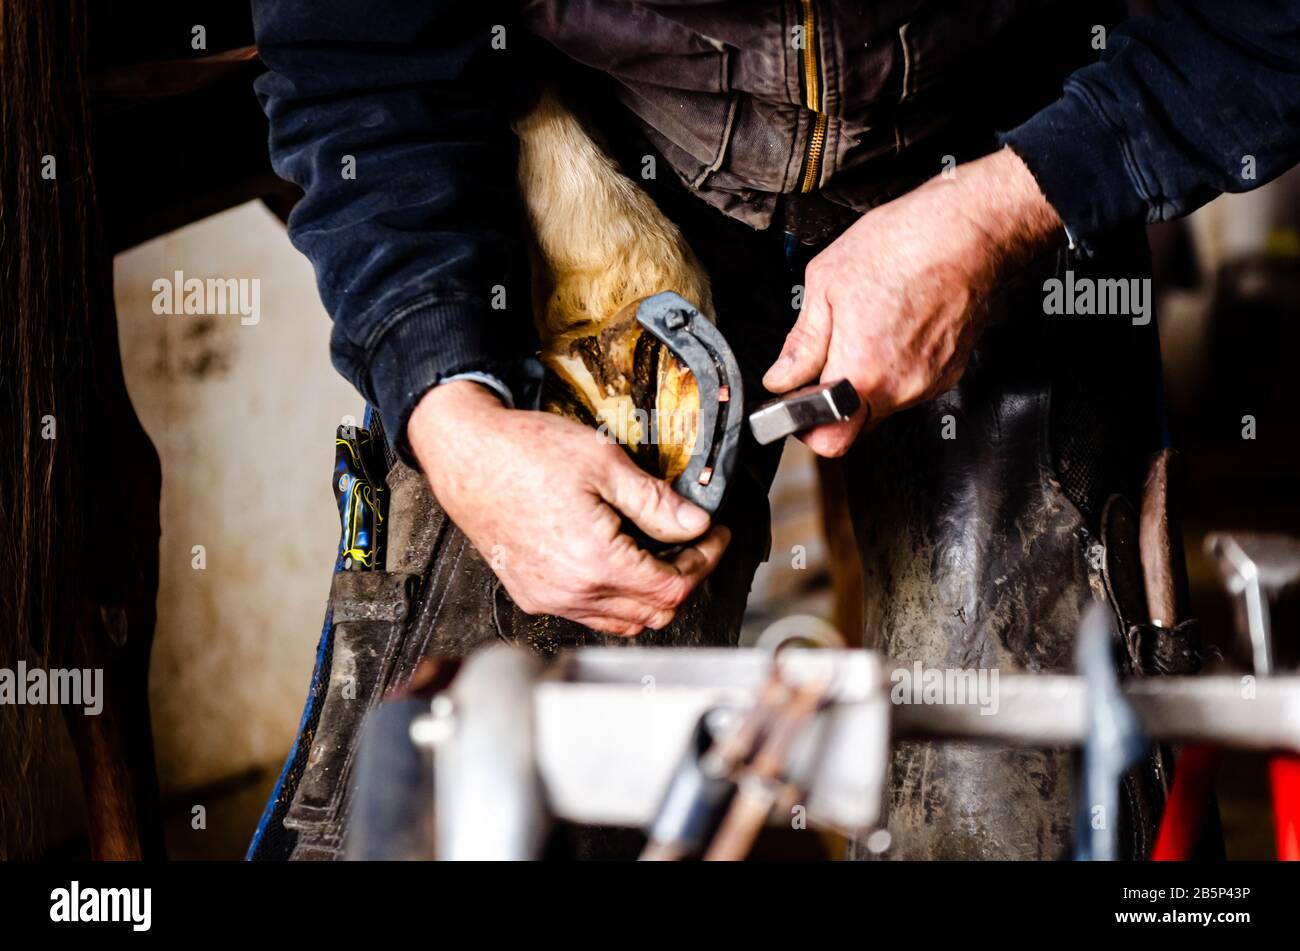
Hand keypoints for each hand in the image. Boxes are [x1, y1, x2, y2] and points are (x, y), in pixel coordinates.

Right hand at [408, 380, 730, 636]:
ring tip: (660, 554)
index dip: (704, 562)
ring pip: (623, 622)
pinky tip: (621, 564)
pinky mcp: (532, 595)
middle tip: (695, 544)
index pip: (672, 586)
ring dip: (651, 595)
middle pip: (653, 611)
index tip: (714, 537)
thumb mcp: (603, 463)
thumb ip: (655, 501)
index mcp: (594, 560)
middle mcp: (571, 590)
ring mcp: (549, 598)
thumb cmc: (524, 453)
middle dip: (684, 578)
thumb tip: (696, 524)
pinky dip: (616, 600)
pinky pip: (589, 614)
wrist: (468, 457)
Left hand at [763, 147, 1061, 456]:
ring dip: (863, 383)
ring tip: (865, 333)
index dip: (806, 425)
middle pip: (854, 427)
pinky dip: (892, 370)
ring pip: (880, 407)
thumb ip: (801, 343)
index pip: (827, 439)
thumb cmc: (904, 245)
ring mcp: (927, 383)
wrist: (967, 230)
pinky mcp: (947, 373)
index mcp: (862, 370)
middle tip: (825, 365)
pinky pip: (907, 387)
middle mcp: (898, 388)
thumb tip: (782, 377)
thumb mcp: (826, 283)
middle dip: (832, 405)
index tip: (798, 401)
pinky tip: (891, 331)